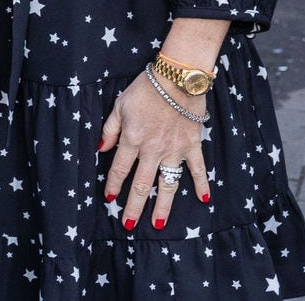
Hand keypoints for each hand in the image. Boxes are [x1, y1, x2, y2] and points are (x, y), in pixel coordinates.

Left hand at [100, 70, 208, 231]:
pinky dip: (201, 184)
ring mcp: (175, 150)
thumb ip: (110, 129)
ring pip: (168, 184)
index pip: (119, 169)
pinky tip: (203, 200)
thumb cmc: (145, 89)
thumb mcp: (119, 105)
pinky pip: (198, 170)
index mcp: (133, 139)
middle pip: (142, 184)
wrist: (177, 79)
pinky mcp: (193, 146)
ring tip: (158, 223)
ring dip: (163, 205)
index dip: (113, 185)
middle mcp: (153, 150)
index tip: (109, 199)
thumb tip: (100, 149)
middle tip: (129, 224)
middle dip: (134, 206)